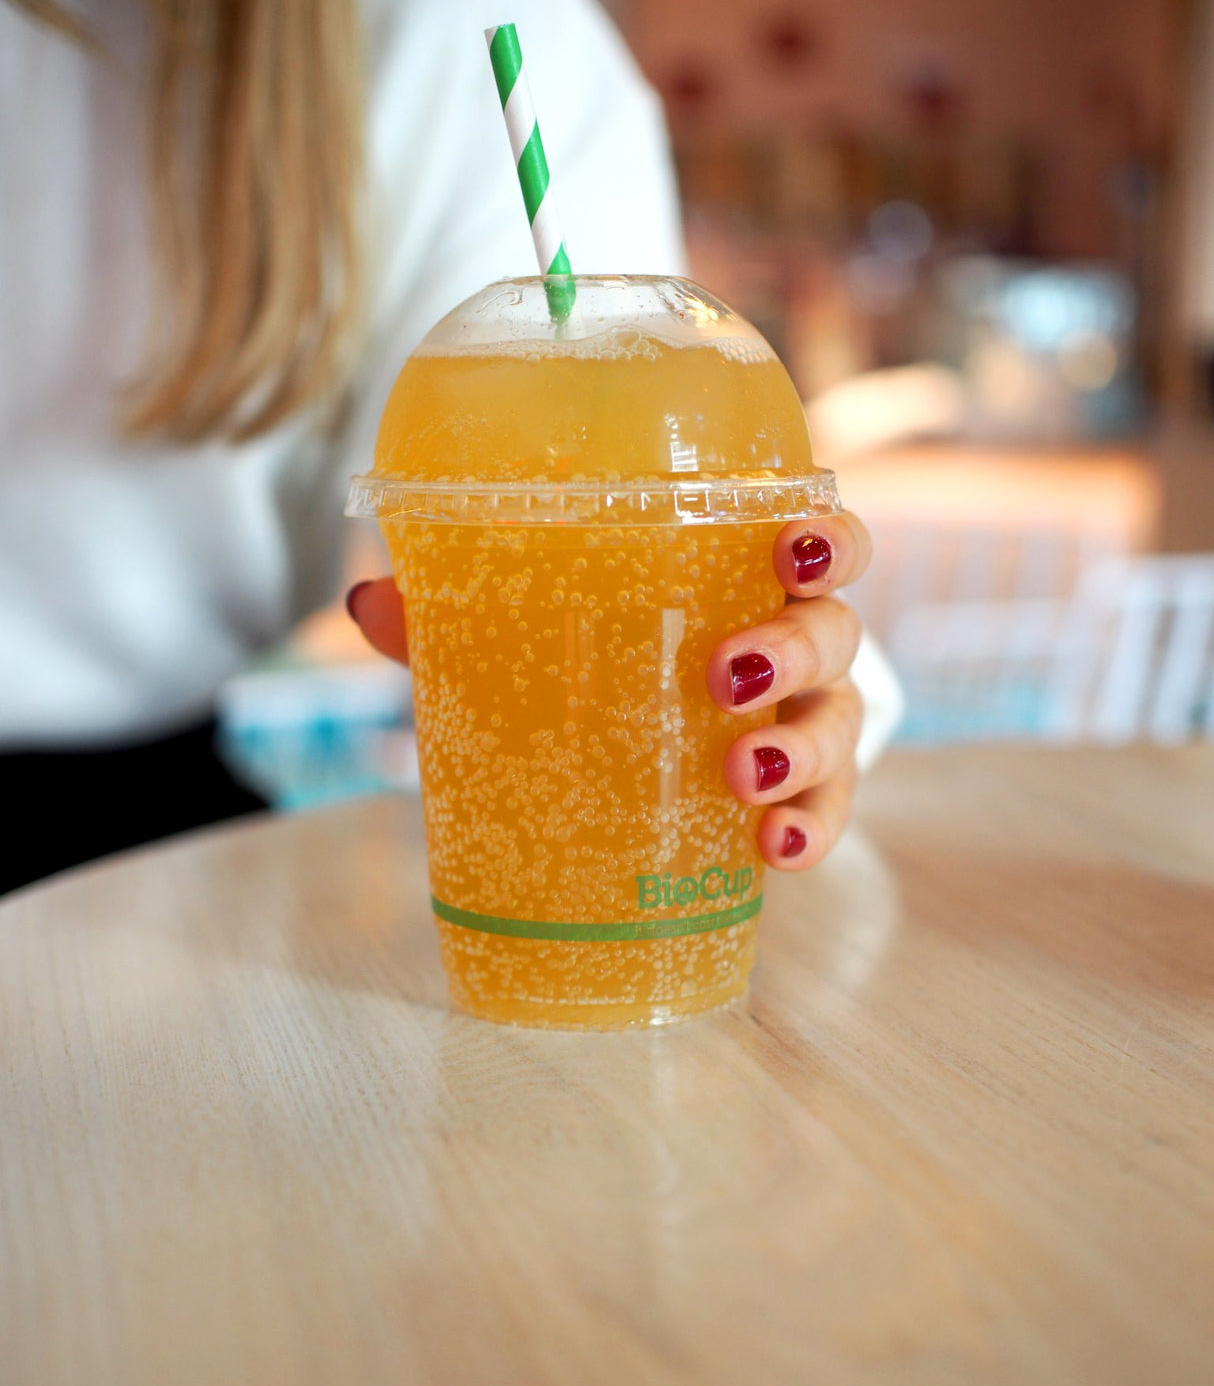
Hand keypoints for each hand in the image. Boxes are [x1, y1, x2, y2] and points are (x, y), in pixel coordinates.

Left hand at [347, 510, 870, 874]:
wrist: (639, 755)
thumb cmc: (606, 662)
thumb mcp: (534, 634)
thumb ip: (461, 612)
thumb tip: (367, 598)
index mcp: (742, 580)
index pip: (813, 538)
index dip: (823, 534)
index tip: (790, 543)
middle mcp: (793, 644)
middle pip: (833, 628)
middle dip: (793, 645)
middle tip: (727, 674)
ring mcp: (804, 722)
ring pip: (840, 722)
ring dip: (801, 747)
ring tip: (743, 778)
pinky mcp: (798, 798)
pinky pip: (829, 812)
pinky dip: (811, 830)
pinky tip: (775, 851)